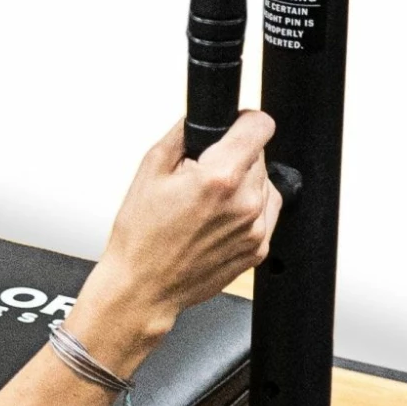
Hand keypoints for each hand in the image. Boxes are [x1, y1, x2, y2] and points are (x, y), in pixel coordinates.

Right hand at [68, 112, 280, 373]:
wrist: (143, 286)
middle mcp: (245, 204)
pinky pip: (264, 214)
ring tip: (207, 203)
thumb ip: (183, 134)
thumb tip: (203, 119)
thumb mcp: (150, 169)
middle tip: (202, 177)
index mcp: (219, 179)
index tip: (235, 126)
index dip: (244, 121)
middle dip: (234, 157)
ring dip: (243, 185)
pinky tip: (215, 220)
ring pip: (265, 185)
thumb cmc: (141, 237)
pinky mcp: (259, 249)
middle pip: (259, 156)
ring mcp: (256, 229)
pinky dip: (246, 211)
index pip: (260, 126)